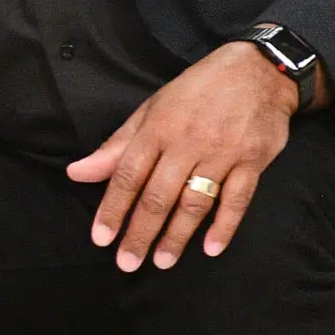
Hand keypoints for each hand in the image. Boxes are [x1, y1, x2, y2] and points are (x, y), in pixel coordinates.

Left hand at [66, 42, 303, 271]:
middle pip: (159, 195)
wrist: (257, 71)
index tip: (101, 239)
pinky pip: (238, 198)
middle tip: (128, 263)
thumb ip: (117, 146)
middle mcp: (188, 142)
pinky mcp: (253, 160)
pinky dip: (225, 225)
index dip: (113, 209)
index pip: (127, 175)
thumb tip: (77, 173)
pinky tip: (211, 248)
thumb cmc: (197, 91)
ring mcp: (222, 152)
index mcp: (157, 129)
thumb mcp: (151, 110)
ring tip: (162, 261)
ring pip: (195, 201)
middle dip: (141, 232)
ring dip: (178, 235)